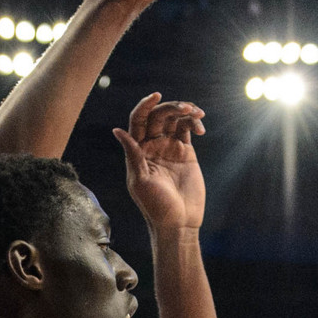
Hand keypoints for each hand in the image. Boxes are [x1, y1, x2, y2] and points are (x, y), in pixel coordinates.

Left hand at [116, 94, 207, 231]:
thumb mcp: (140, 180)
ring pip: (174, 119)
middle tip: (186, 109)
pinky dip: (194, 123)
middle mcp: (152, 146)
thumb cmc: (156, 206)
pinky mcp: (186, 152)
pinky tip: (200, 128)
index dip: (145, 105)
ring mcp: (169, 148)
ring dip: (185, 111)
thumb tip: (116, 130)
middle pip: (158, 116)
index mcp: (137, 150)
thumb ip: (132, 154)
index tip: (156, 96)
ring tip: (196, 113)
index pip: (138, 120)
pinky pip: (187, 129)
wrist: (179, 222)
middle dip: (171, 107)